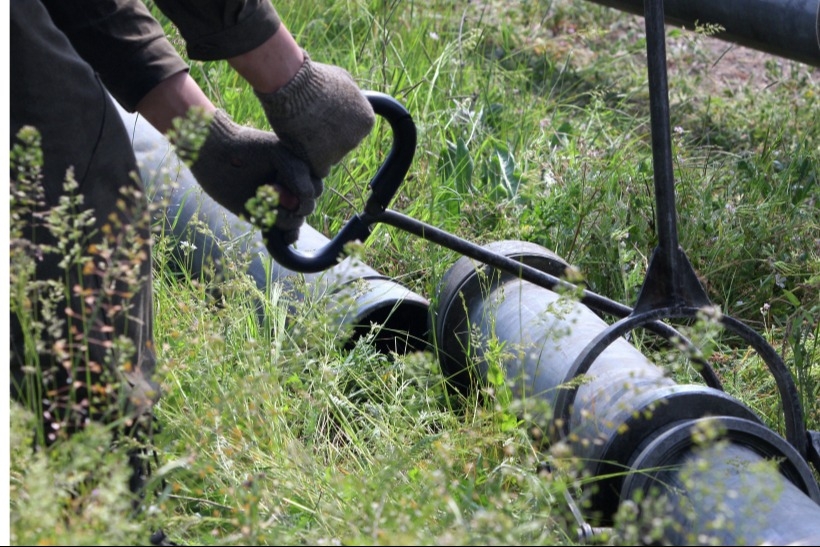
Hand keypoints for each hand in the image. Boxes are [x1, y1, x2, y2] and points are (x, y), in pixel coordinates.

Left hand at [188, 109, 320, 243]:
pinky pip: (281, 233)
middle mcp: (290, 188)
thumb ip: (298, 171)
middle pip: (308, 206)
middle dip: (297, 205)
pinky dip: (287, 237)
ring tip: (265, 206)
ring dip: (286, 219)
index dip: (307, 188)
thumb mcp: (279, 153)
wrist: (215, 155)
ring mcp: (277, 203)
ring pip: (296, 221)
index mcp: (300, 171)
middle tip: (272, 191)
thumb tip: (309, 198)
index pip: (317, 187)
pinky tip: (286, 238)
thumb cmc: (247, 147)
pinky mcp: (261, 216)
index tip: (285, 177)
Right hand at [255, 51, 375, 177]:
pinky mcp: (321, 162)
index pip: (354, 129)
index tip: (324, 115)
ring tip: (301, 130)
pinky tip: (299, 144)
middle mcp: (357, 138)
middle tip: (310, 122)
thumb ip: (352, 96)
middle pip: (343, 144)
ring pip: (330, 157)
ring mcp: (339, 152)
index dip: (337, 123)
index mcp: (366, 120)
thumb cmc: (315, 79)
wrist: (292, 86)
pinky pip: (317, 168)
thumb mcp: (343, 80)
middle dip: (329, 137)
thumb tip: (353, 99)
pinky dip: (308, 160)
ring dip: (318, 149)